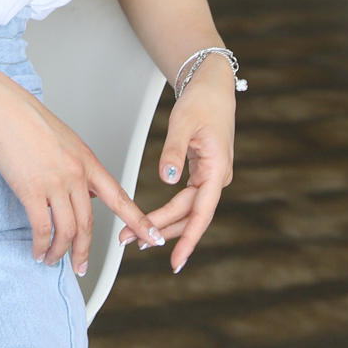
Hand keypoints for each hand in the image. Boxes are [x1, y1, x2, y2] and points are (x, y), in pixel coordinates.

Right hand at [0, 80, 167, 276]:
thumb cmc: (28, 122)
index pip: (120, 198)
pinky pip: (42, 227)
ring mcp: (55, 183)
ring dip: (60, 252)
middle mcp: (76, 175)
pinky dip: (41, 244)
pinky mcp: (31, 189)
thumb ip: (79, 169)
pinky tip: (37, 250)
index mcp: (88, 162)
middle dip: (85, 251)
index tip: (153, 237)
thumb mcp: (66, 142)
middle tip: (81, 268)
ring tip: (51, 260)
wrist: (3, 110)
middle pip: (89, 224)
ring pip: (67, 230)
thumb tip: (86, 194)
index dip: (139, 221)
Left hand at [146, 62, 235, 274]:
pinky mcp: (203, 174)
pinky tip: (152, 221)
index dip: (187, 239)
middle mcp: (217, 178)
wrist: (212, 87)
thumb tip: (167, 178)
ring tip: (134, 236)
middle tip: (130, 242)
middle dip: (162, 231)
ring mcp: (211, 177)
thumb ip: (173, 152)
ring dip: (163, 224)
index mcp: (217, 169)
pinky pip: (187, 200)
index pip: (202, 213)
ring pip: (187, 210)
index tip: (175, 260)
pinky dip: (169, 212)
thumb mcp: (182, 124)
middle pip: (190, 216)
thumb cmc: (202, 102)